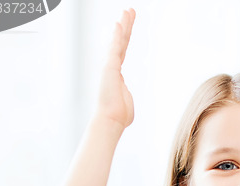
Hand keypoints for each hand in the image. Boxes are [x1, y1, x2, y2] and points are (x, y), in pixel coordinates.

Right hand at [96, 8, 135, 128]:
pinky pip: (114, 49)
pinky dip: (117, 36)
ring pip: (118, 41)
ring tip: (128, 11)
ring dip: (124, 25)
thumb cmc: (119, 116)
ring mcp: (110, 66)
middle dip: (126, 25)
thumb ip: (127, 95)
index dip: (125, 37)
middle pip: (120, 41)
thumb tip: (126, 97)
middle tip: (130, 10)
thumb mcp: (127, 102)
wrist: (111, 120)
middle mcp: (112, 67)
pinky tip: (119, 24)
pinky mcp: (109, 68)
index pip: (121, 51)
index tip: (127, 25)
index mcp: (117, 74)